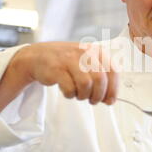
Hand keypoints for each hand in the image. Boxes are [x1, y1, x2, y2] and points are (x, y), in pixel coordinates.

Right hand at [0, 42, 118, 111]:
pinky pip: (69, 88)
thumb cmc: (67, 62)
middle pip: (100, 80)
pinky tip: (68, 91)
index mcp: (96, 51)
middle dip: (98, 96)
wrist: (38, 56)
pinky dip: (70, 94)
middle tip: (92, 100)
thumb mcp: (88, 64)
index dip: (113, 90)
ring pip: (86, 85)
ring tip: (79, 95)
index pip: (113, 72)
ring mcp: (70, 59)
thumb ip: (101, 78)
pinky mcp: (56, 68)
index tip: (109, 100)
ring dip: (83, 96)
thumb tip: (111, 99)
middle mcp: (85, 52)